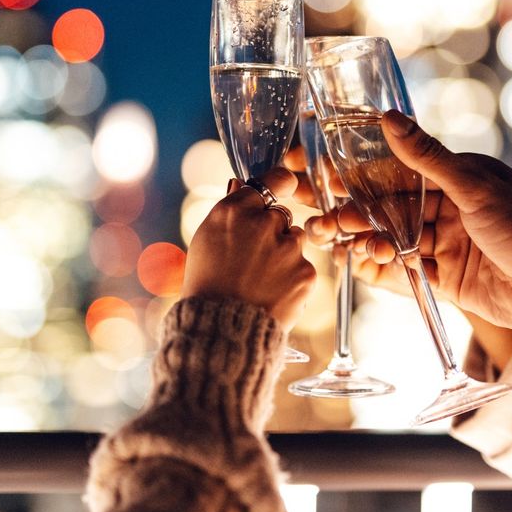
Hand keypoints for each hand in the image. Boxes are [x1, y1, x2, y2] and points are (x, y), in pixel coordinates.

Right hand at [181, 168, 316, 330]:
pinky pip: (303, 266)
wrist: (221, 330)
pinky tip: (272, 293)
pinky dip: (292, 278)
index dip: (278, 184)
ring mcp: (287, 248)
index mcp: (232, 212)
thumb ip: (229, 213)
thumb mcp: (205, 241)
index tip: (285, 184)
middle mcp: (263, 223)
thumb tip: (243, 187)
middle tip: (254, 258)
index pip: (270, 181)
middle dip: (273, 231)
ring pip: (295, 240)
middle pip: (280, 215)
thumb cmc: (207, 285)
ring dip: (284, 254)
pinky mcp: (305, 272)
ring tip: (261, 279)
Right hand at [309, 111, 511, 337]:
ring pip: (394, 240)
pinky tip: (360, 266)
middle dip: (356, 213)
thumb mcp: (475, 188)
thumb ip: (427, 157)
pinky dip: (382, 271)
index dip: (363, 175)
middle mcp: (450, 208)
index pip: (400, 171)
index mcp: (459, 178)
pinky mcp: (447, 280)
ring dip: (366, 241)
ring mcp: (447, 245)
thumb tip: (388, 117)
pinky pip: (406, 273)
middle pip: (391, 209)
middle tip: (323, 218)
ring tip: (342, 244)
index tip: (328, 176)